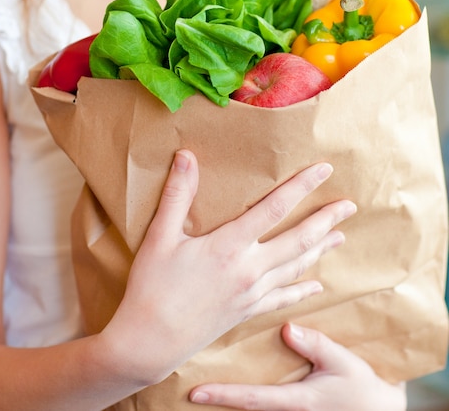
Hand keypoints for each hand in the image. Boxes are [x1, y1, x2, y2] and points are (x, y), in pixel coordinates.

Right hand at [105, 150, 355, 385]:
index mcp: (229, 246)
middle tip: (349, 205)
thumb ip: (177, 195)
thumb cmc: (152, 287)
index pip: (274, 208)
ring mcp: (251, 294)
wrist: (150, 342)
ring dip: (320, 249)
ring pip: (296, 267)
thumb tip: (187, 156)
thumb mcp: (160, 237)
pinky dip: (302, 290)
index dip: (300, 186)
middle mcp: (249, 269)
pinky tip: (317, 287)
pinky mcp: (246, 312)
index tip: (323, 169)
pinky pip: (283, 299)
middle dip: (325, 220)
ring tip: (341, 236)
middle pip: (297, 239)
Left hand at [189, 323, 406, 409]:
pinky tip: (236, 381)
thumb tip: (287, 329)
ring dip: (230, 397)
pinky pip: (266, 401)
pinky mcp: (296, 408)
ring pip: (254, 404)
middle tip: (184, 386)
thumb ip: (318, 347)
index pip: (252, 399)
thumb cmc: (364, 390)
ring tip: (202, 381)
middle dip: (216, 398)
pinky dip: (247, 394)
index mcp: (296, 401)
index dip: (222, 396)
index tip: (194, 394)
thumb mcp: (345, 364)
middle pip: (245, 405)